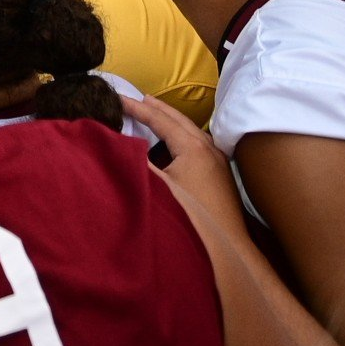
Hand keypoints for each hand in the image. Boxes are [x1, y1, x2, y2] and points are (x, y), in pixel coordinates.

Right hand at [125, 94, 244, 232]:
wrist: (227, 248)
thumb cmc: (190, 216)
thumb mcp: (158, 188)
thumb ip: (137, 163)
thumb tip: (117, 145)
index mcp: (193, 148)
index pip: (160, 120)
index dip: (137, 108)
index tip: (118, 98)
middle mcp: (209, 149)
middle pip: (179, 120)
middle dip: (158, 108)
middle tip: (139, 99)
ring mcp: (219, 163)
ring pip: (192, 131)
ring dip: (172, 121)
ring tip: (156, 115)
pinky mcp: (222, 177)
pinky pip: (200, 144)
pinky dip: (183, 135)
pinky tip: (178, 144)